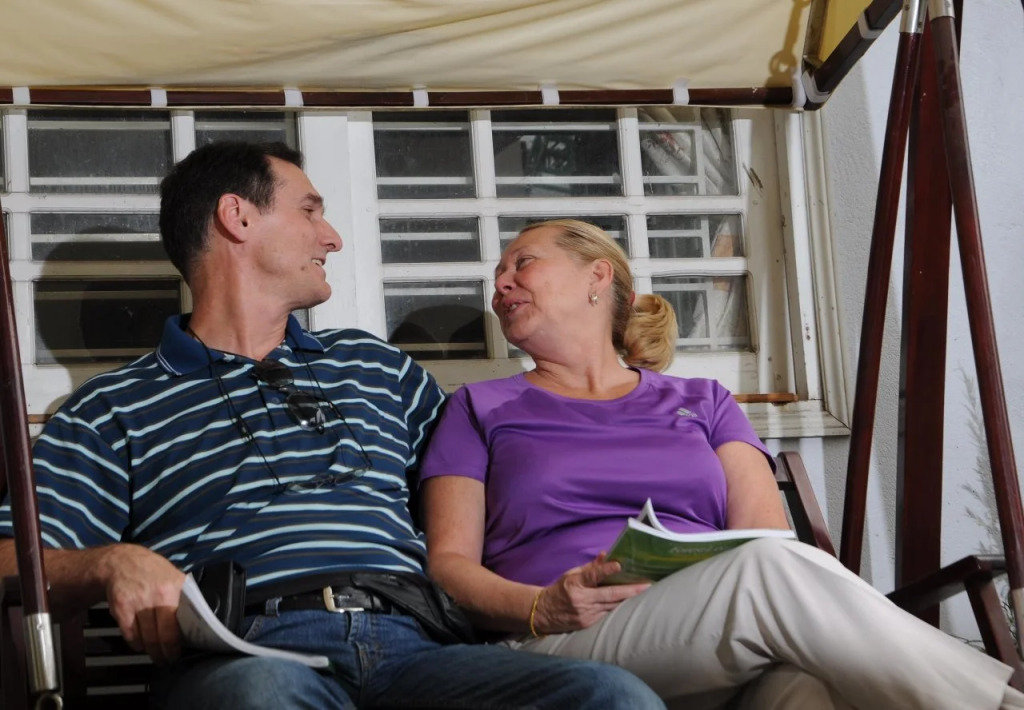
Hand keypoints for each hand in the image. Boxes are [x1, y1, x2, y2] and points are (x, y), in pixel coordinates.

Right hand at [100, 544, 185, 663]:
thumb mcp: (173, 576)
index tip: (178, 653)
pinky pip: (130, 635)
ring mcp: (137, 602)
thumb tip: (196, 621)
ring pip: (145, 638)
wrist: (121, 562)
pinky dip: (136, 643)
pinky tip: (141, 644)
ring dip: (150, 650)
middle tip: (166, 660)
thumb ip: (183, 597)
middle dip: (164, 653)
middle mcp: (156, 596)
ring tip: (155, 654)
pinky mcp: (121, 608)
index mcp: (174, 589)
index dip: (178, 644)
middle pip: (161, 636)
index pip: (179, 624)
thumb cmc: (152, 571)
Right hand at [533, 554, 648, 633]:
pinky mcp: (588, 624)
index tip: (619, 564)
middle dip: (630, 590)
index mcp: (574, 583)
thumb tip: (607, 555)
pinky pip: (607, 614)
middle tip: (646, 585)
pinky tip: (629, 603)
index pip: (592, 575)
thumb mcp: (571, 575)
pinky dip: (617, 608)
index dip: (606, 570)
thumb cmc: (560, 590)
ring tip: (644, 592)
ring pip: (611, 606)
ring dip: (628, 600)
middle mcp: (580, 600)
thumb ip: (591, 568)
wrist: (543, 613)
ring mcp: (585, 614)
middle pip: (609, 594)